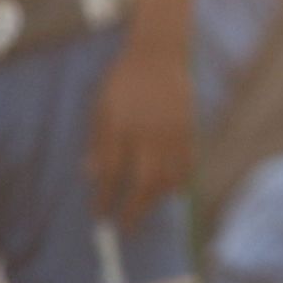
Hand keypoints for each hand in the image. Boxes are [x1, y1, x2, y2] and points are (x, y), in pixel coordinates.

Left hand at [88, 0, 194, 230]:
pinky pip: (187, 163)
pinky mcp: (190, 129)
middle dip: (133, 209)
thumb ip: (98, 142)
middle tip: (124, 228)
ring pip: (168, 176)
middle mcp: (148, 135)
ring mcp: (173, 133)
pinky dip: (180, 181)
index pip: (112, 174)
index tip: (100, 216)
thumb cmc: (123, 81)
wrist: (159, 54)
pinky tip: (171, 192)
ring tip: (146, 212)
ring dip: (156, 200)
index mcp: (122, 128)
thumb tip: (91, 175)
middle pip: (143, 182)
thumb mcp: (100, 108)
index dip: (105, 198)